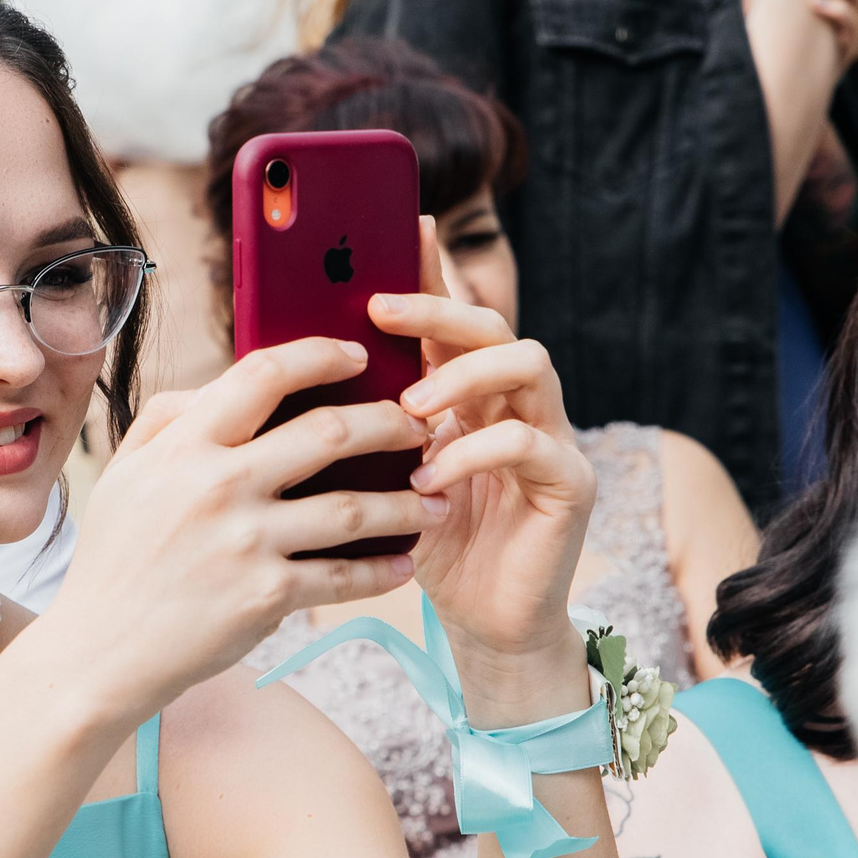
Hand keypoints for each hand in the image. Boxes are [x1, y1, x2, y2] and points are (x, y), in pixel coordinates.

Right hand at [48, 336, 438, 725]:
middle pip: (329, 432)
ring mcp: (245, 542)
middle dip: (390, 422)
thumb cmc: (116, 556)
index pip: (264, 372)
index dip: (320, 355)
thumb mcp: (126, 473)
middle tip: (421, 426)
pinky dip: (383, 570)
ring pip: (353, 508)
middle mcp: (218, 485)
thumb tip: (222, 382)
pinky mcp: (266, 596)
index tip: (357, 354)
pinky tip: (406, 563)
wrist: (101, 651)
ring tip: (439, 499)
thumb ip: (170, 419)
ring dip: (407, 502)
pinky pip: (344, 576)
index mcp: (185, 444)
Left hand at [371, 221, 595, 712]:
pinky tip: (429, 476)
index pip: (452, 315)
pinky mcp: (569, 481)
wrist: (482, 626)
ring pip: (528, 362)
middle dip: (438, 308)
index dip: (431, 270)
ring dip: (463, 374)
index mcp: (469, 393)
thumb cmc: (424, 546)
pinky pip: (529, 441)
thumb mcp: (378, 477)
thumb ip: (358, 423)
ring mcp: (551, 436)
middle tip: (381, 311)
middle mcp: (515, 402)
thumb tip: (289, 368)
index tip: (398, 230)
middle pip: (493, 322)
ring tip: (410, 405)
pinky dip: (472, 451)